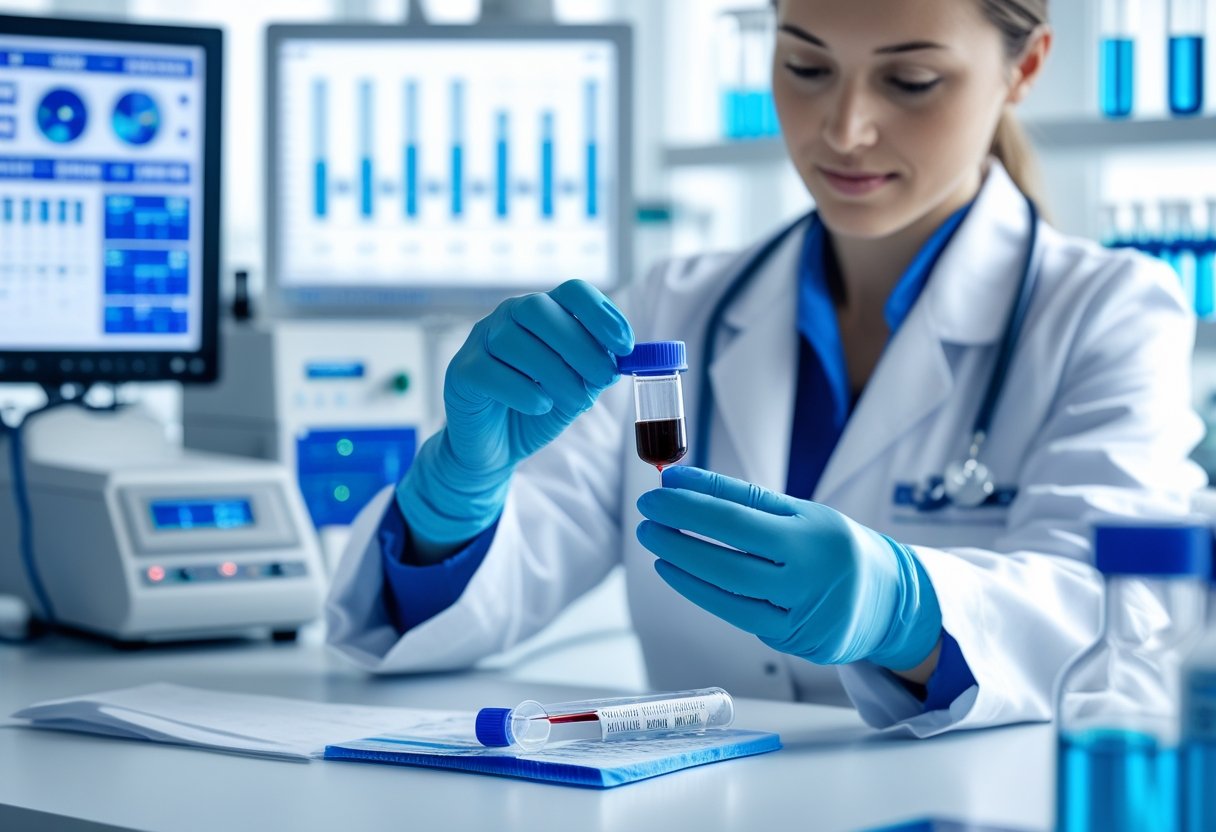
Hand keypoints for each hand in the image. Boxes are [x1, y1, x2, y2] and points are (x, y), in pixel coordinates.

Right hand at [399, 280, 633, 552]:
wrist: (494, 448)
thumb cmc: (538, 408)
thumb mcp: (578, 388)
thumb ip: (597, 371)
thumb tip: (623, 359)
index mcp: (542, 314)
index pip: (572, 291)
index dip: (601, 312)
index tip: (626, 345)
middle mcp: (507, 318)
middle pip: (539, 309)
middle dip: (579, 344)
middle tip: (604, 378)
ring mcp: (479, 342)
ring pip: (513, 340)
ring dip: (554, 371)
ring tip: (577, 402)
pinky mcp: (461, 373)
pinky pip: (489, 371)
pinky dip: (521, 389)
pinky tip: (540, 405)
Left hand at [636, 467, 941, 670]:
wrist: (890, 601)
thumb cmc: (834, 547)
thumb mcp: (804, 514)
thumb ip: (746, 500)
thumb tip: (682, 482)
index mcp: (815, 531)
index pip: (741, 511)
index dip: (695, 500)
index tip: (661, 487)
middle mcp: (812, 571)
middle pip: (732, 548)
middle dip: (681, 528)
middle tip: (648, 512)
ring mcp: (804, 610)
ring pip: (730, 585)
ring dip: (683, 561)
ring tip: (654, 540)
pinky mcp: (794, 639)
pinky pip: (737, 614)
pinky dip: (701, 592)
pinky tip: (677, 573)